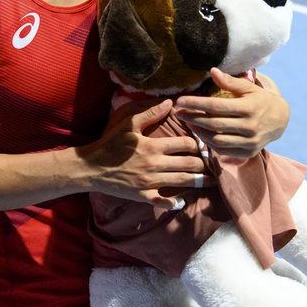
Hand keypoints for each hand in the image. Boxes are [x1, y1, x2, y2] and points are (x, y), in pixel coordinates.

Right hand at [82, 99, 207, 208]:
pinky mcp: (143, 196)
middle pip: (189, 164)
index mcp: (153, 146)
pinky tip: (182, 201)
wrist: (91, 168)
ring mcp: (150, 182)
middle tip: (215, 164)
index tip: (206, 145)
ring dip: (200, 182)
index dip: (199, 144)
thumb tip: (170, 102)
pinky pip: (164, 202)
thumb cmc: (109, 144)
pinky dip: (175, 203)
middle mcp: (155, 165)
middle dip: (205, 164)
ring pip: (182, 182)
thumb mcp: (128, 125)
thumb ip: (150, 114)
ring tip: (212, 181)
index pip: (185, 144)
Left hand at [171, 68, 289, 158]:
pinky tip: (201, 134)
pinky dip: (210, 143)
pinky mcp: (249, 152)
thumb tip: (212, 71)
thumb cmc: (261, 100)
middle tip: (178, 113)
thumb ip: (230, 81)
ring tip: (188, 123)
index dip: (196, 104)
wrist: (281, 120)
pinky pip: (224, 150)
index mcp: (250, 108)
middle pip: (214, 124)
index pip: (217, 106)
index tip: (180, 101)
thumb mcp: (249, 88)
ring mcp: (250, 142)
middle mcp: (250, 126)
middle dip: (193, 118)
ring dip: (199, 132)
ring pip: (217, 139)